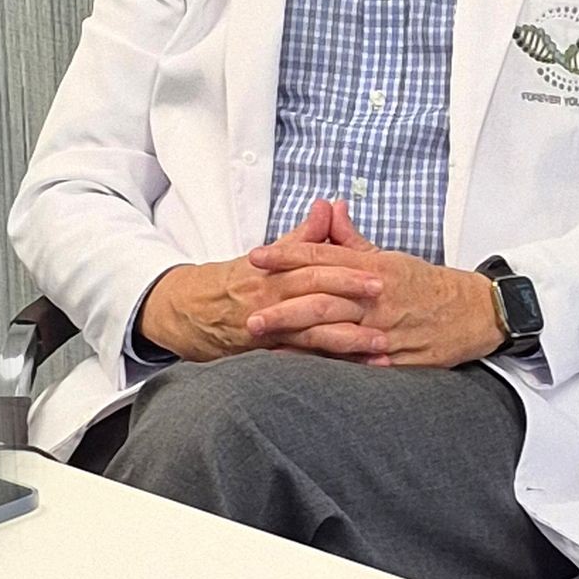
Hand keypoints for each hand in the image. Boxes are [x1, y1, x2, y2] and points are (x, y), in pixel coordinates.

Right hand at [138, 199, 387, 361]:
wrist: (192, 311)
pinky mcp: (266, 355)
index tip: (379, 275)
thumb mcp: (270, 254)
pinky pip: (301, 362)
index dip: (346, 272)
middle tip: (386, 304)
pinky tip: (356, 373)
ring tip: (380, 347)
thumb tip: (329, 205)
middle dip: (352, 302)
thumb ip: (304, 234)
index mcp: (274, 271)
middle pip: (314, 299)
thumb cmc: (240, 280)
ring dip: (348, 342)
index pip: (313, 266)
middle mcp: (271, 299)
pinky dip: (329, 367)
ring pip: (311, 335)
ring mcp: (269, 330)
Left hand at [246, 200, 505, 367]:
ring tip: (266, 345)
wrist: (476, 312)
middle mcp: (377, 297)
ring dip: (298, 340)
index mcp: (374, 267)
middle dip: (283, 307)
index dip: (287, 255)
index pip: (324, 257)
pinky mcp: (395, 359)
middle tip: (249, 314)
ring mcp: (385, 330)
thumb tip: (329, 210)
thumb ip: (353, 240)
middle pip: (323, 298)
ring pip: (336, 333)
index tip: (256, 257)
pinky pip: (356, 364)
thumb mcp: (391, 257)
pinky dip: (328, 368)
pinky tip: (303, 373)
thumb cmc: (428, 284)